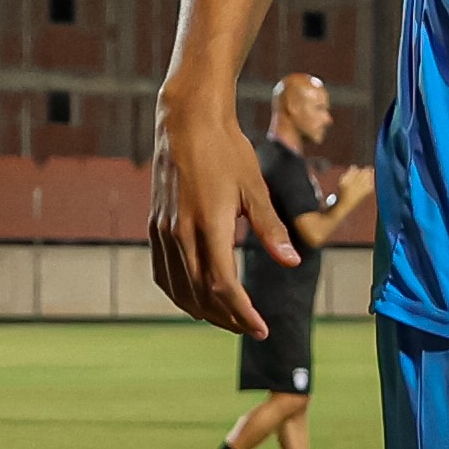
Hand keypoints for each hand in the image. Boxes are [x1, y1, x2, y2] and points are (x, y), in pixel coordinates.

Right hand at [150, 93, 290, 336]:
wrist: (187, 120)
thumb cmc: (226, 149)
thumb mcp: (255, 187)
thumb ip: (271, 228)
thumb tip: (292, 262)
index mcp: (209, 224)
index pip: (223, 285)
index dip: (242, 313)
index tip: (261, 329)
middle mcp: (180, 232)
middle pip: (200, 295)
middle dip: (226, 318)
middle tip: (249, 328)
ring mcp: (163, 230)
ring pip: (178, 288)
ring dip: (202, 310)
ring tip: (226, 318)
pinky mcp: (155, 225)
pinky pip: (163, 272)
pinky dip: (179, 293)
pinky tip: (194, 297)